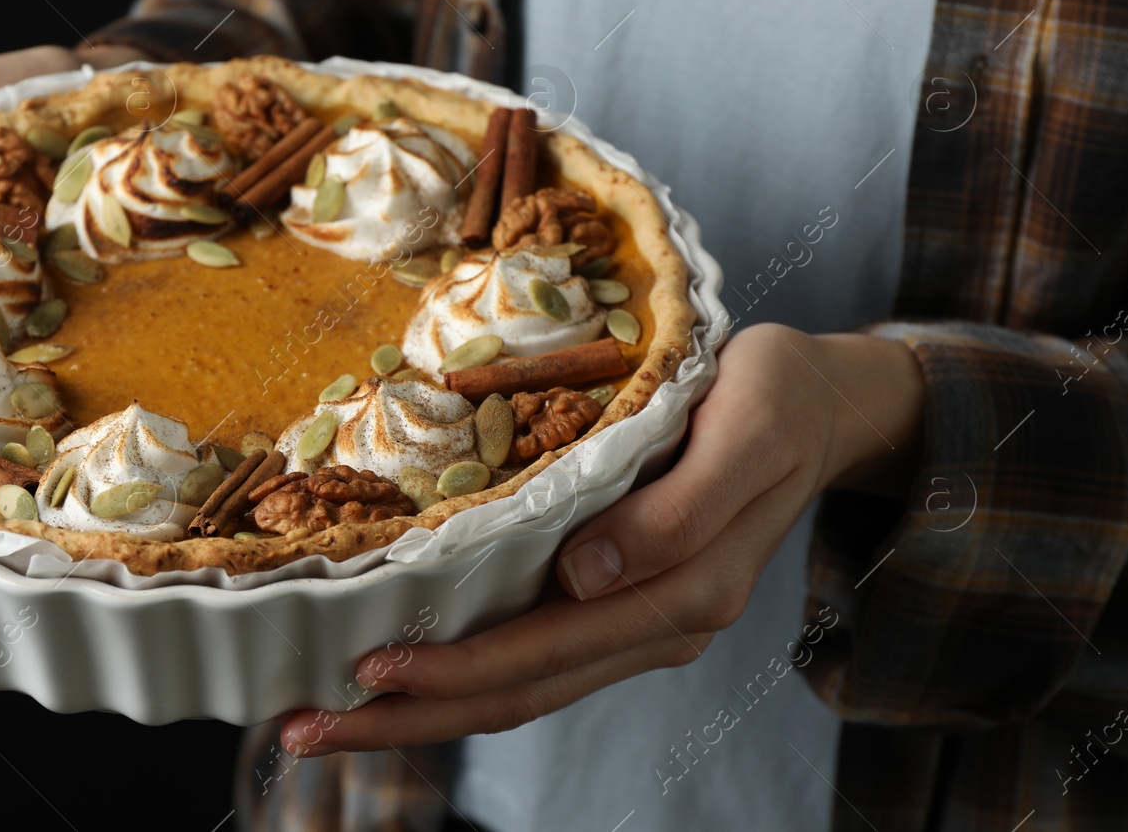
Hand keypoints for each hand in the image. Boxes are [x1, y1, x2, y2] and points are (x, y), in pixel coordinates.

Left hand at [278, 323, 923, 755]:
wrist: (825, 408)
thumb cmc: (780, 401)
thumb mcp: (747, 433)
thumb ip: (679, 513)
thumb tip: (584, 577)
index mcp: (682, 594)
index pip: (541, 655)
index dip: (450, 672)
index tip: (365, 668)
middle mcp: (653, 624)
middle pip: (513, 695)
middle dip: (406, 719)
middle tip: (302, 726)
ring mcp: (638, 622)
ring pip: (518, 691)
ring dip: (423, 712)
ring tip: (329, 718)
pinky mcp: (623, 602)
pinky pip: (536, 660)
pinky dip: (465, 679)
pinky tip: (410, 673)